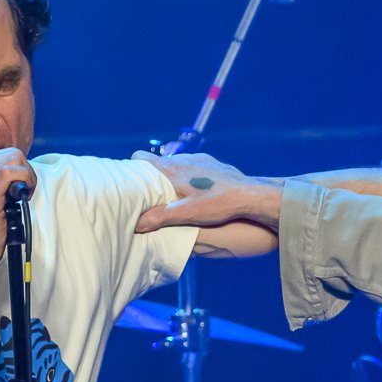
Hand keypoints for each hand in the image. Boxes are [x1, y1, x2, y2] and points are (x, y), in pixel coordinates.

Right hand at [0, 147, 34, 265]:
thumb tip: (18, 160)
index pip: (3, 150)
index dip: (17, 166)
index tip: (16, 186)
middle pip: (13, 154)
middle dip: (25, 173)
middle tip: (21, 195)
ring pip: (15, 159)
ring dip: (27, 178)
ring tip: (19, 197)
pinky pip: (12, 171)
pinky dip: (24, 181)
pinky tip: (20, 197)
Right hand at [133, 149, 281, 232]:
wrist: (250, 195)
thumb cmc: (218, 204)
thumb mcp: (186, 214)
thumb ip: (160, 217)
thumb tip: (136, 224)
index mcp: (171, 169)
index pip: (140, 158)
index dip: (133, 169)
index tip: (132, 183)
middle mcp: (182, 159)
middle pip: (157, 162)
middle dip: (152, 176)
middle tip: (152, 194)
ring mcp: (199, 159)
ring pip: (176, 163)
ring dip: (172, 176)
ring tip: (175, 195)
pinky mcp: (212, 163)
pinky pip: (194, 166)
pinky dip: (190, 176)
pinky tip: (197, 192)